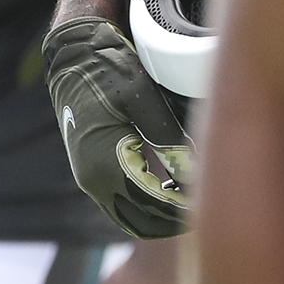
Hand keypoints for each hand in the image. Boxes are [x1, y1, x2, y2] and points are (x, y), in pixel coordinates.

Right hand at [44, 16, 192, 238]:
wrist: (72, 60)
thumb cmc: (108, 72)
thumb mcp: (141, 98)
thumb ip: (168, 139)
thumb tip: (194, 174)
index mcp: (106, 162)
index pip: (154, 204)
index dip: (185, 207)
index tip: (212, 199)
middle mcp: (94, 179)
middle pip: (143, 222)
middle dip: (176, 220)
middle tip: (207, 204)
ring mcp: (90, 180)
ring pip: (132, 220)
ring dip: (161, 218)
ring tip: (191, 199)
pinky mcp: (91, 176)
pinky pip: (121, 207)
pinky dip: (146, 209)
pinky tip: (170, 189)